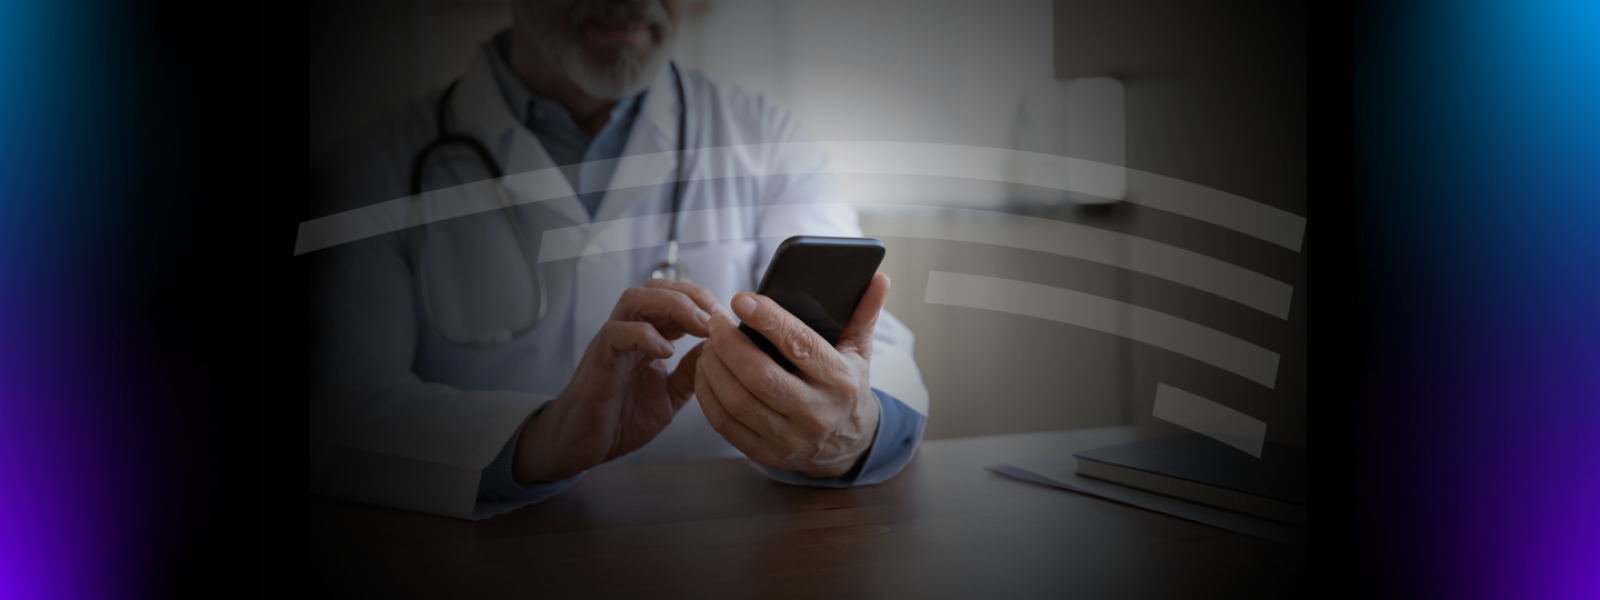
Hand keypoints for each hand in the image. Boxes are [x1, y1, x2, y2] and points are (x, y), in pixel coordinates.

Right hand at [512, 279, 719, 483]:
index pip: (676, 299)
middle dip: (692, 296)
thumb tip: (719, 348)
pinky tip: (665, 351)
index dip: (703, 303)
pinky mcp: (598, 360)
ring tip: (698, 326)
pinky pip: (616, 333)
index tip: (728, 320)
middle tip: (717, 317)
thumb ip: (690, 371)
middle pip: (657, 288)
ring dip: (673, 305)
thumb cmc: (620, 419)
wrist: (581, 444)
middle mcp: (629, 332)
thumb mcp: (670, 394)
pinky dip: (643, 335)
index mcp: (647, 337)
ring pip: (636, 299)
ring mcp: (612, 343)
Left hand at [696, 273, 889, 477]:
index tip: (741, 299)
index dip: (767, 319)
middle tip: (715, 322)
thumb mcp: (860, 351)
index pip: (798, 344)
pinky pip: (726, 424)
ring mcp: (790, 437)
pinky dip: (708, 395)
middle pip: (759, 374)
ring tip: (708, 345)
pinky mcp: (768, 453)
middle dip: (728, 343)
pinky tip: (706, 373)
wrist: (850, 444)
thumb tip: (879, 279)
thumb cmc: (847, 387)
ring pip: (737, 400)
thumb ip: (864, 313)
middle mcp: (816, 411)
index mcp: (839, 379)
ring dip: (713, 367)